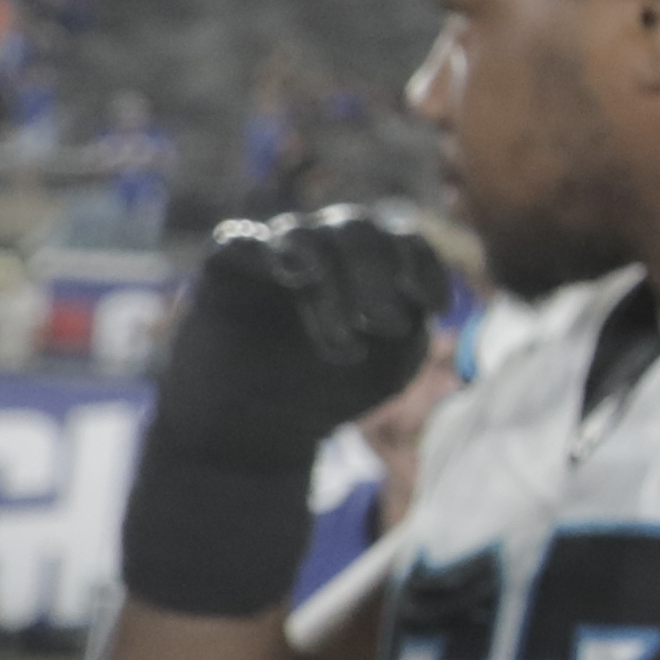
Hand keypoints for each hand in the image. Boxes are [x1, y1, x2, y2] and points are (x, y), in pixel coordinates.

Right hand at [161, 205, 461, 455]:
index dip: (424, 267)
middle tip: (385, 326)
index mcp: (370, 264)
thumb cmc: (329, 388)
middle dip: (377, 279)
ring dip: (332, 291)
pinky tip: (296, 275)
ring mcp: (271, 251)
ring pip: (307, 241)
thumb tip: (413, 300)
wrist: (254, 428)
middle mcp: (323, 245)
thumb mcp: (386, 369)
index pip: (404, 242)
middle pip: (358, 232)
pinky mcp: (223, 267)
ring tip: (343, 347)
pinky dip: (268, 253)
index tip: (436, 308)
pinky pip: (240, 242)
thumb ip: (409, 331)